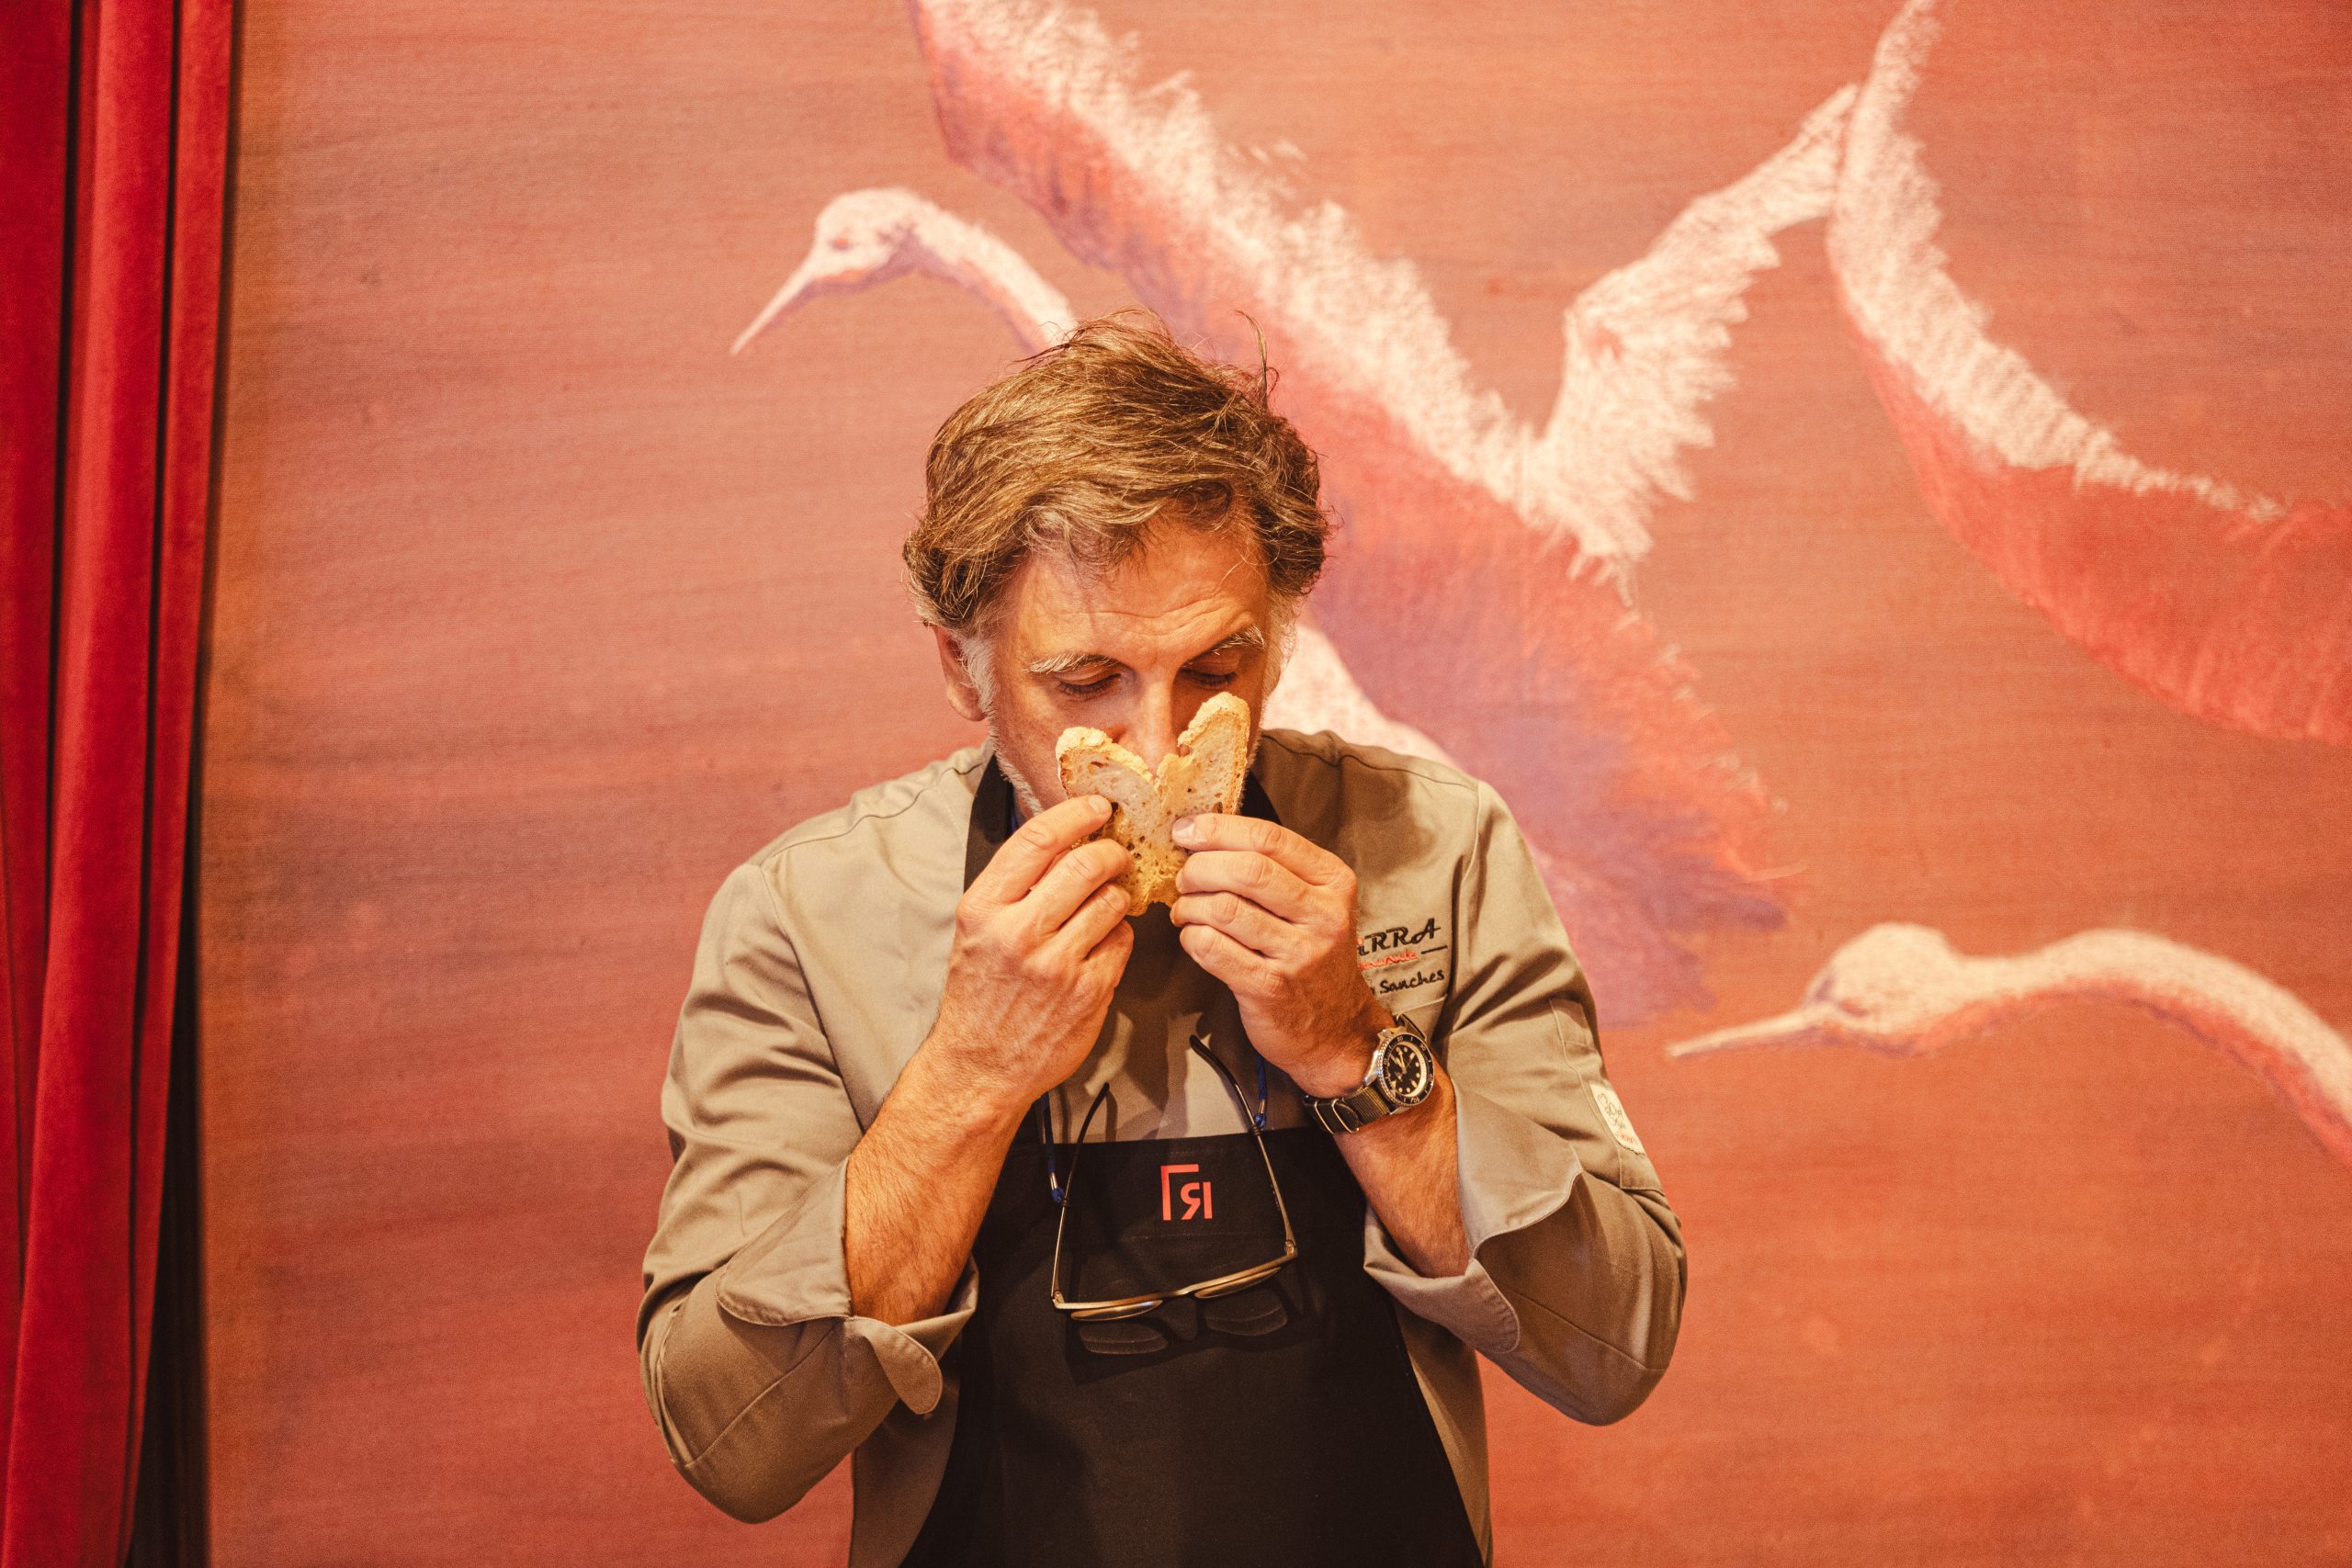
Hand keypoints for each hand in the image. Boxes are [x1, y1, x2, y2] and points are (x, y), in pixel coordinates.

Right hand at [924, 794, 1135, 1108]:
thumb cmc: (980, 992)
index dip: (1075, 814)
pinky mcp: (1088, 992)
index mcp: (983, 908)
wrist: (980, 1066)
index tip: (1097, 807)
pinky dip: (1120, 936)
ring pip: (1112, 901)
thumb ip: (1014, 886)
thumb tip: (1064, 838)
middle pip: (1085, 865)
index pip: (1038, 840)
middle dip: (1110, 853)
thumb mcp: (977, 930)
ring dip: (1118, 895)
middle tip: (1115, 855)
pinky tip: (1103, 944)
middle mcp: (1018, 933)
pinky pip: (1123, 942)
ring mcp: (1056, 965)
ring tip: (1107, 903)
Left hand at [1167, 812, 1387, 1095]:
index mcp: (1334, 882)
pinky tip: (1193, 937)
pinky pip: (1213, 948)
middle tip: (1183, 877)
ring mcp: (1300, 954)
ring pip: (1224, 909)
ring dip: (1190, 905)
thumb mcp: (1314, 904)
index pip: (1270, 838)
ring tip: (1185, 911)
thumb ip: (1274, 868)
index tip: (1187, 830)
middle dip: (1199, 868)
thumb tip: (1205, 833)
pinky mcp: (1271, 988)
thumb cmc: (1313, 958)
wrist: (1336, 1029)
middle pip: (1246, 869)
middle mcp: (1324, 915)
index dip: (1219, 829)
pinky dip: (1191, 937)